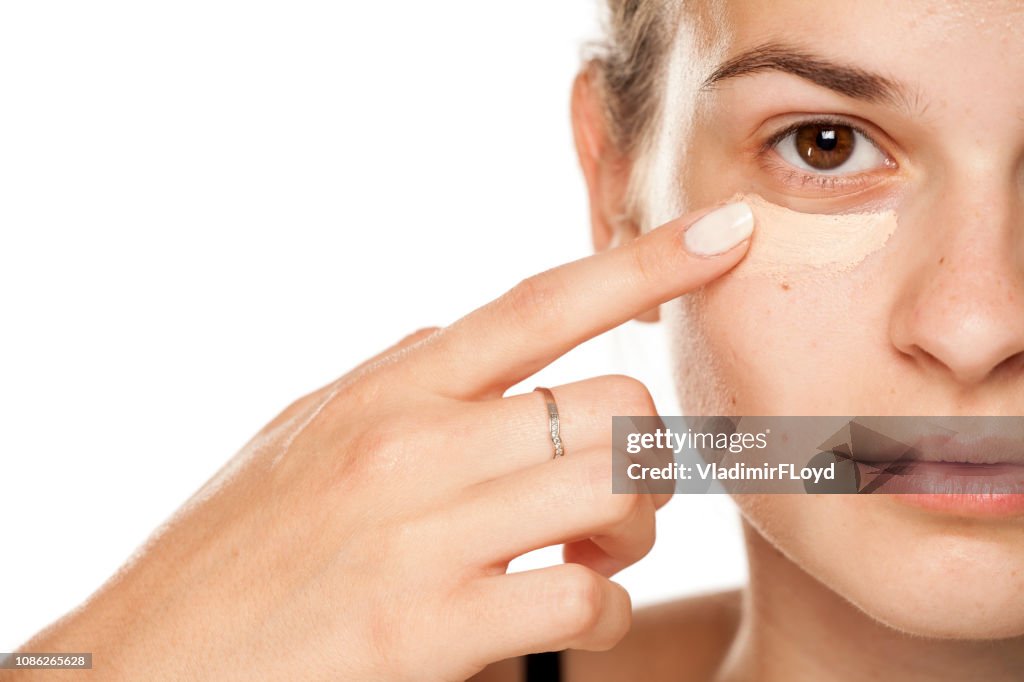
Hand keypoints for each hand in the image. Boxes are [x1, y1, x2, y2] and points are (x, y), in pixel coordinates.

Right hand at [10, 201, 753, 681]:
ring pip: (615, 492)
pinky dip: (601, 608)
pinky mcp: (428, 628)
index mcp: (389, 389)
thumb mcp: (297, 433)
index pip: (540, 302)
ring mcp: (422, 535)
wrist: (145, 663)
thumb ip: (384, 377)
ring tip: (590, 550)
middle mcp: (412, 445)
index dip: (645, 260)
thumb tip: (450, 324)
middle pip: (613, 406)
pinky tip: (566, 615)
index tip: (728, 232)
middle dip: (644, 452)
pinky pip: (583, 596)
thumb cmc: (229, 548)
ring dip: (632, 529)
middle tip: (616, 490)